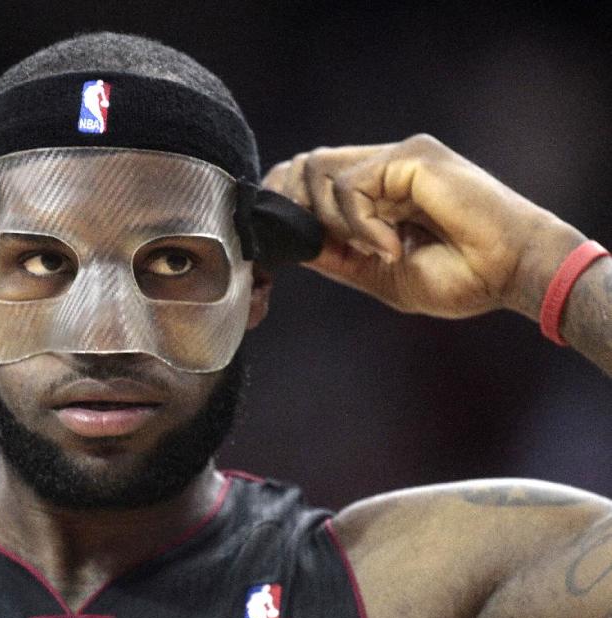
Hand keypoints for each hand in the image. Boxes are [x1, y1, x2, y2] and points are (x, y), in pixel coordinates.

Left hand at [263, 134, 584, 319]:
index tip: (291, 244)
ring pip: (319, 170)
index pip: (309, 177)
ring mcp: (397, 157)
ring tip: (375, 250)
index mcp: (376, 192)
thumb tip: (294, 244)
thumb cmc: (461, 278)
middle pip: (305, 165)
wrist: (512, 273)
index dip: (287, 203)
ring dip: (332, 220)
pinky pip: (351, 186)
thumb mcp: (379, 273)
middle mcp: (383, 167)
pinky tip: (393, 246)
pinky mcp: (410, 156)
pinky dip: (360, 224)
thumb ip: (337, 255)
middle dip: (296, 208)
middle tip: (325, 247)